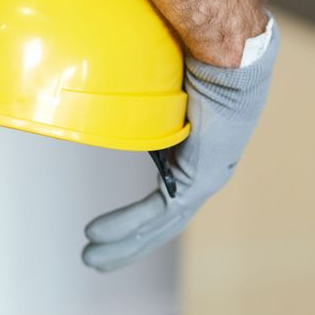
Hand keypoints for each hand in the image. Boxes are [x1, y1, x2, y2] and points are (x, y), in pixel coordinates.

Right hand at [82, 16, 278, 271]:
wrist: (226, 54)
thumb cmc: (193, 55)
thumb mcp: (154, 88)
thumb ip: (133, 100)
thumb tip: (97, 77)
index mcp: (196, 150)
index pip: (166, 197)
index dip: (138, 219)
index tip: (109, 230)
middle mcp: (205, 169)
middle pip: (162, 221)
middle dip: (127, 245)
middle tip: (95, 259)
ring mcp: (204, 178)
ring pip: (158, 226)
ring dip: (122, 246)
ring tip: (89, 260)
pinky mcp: (198, 180)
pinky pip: (156, 212)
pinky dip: (124, 226)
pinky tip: (95, 236)